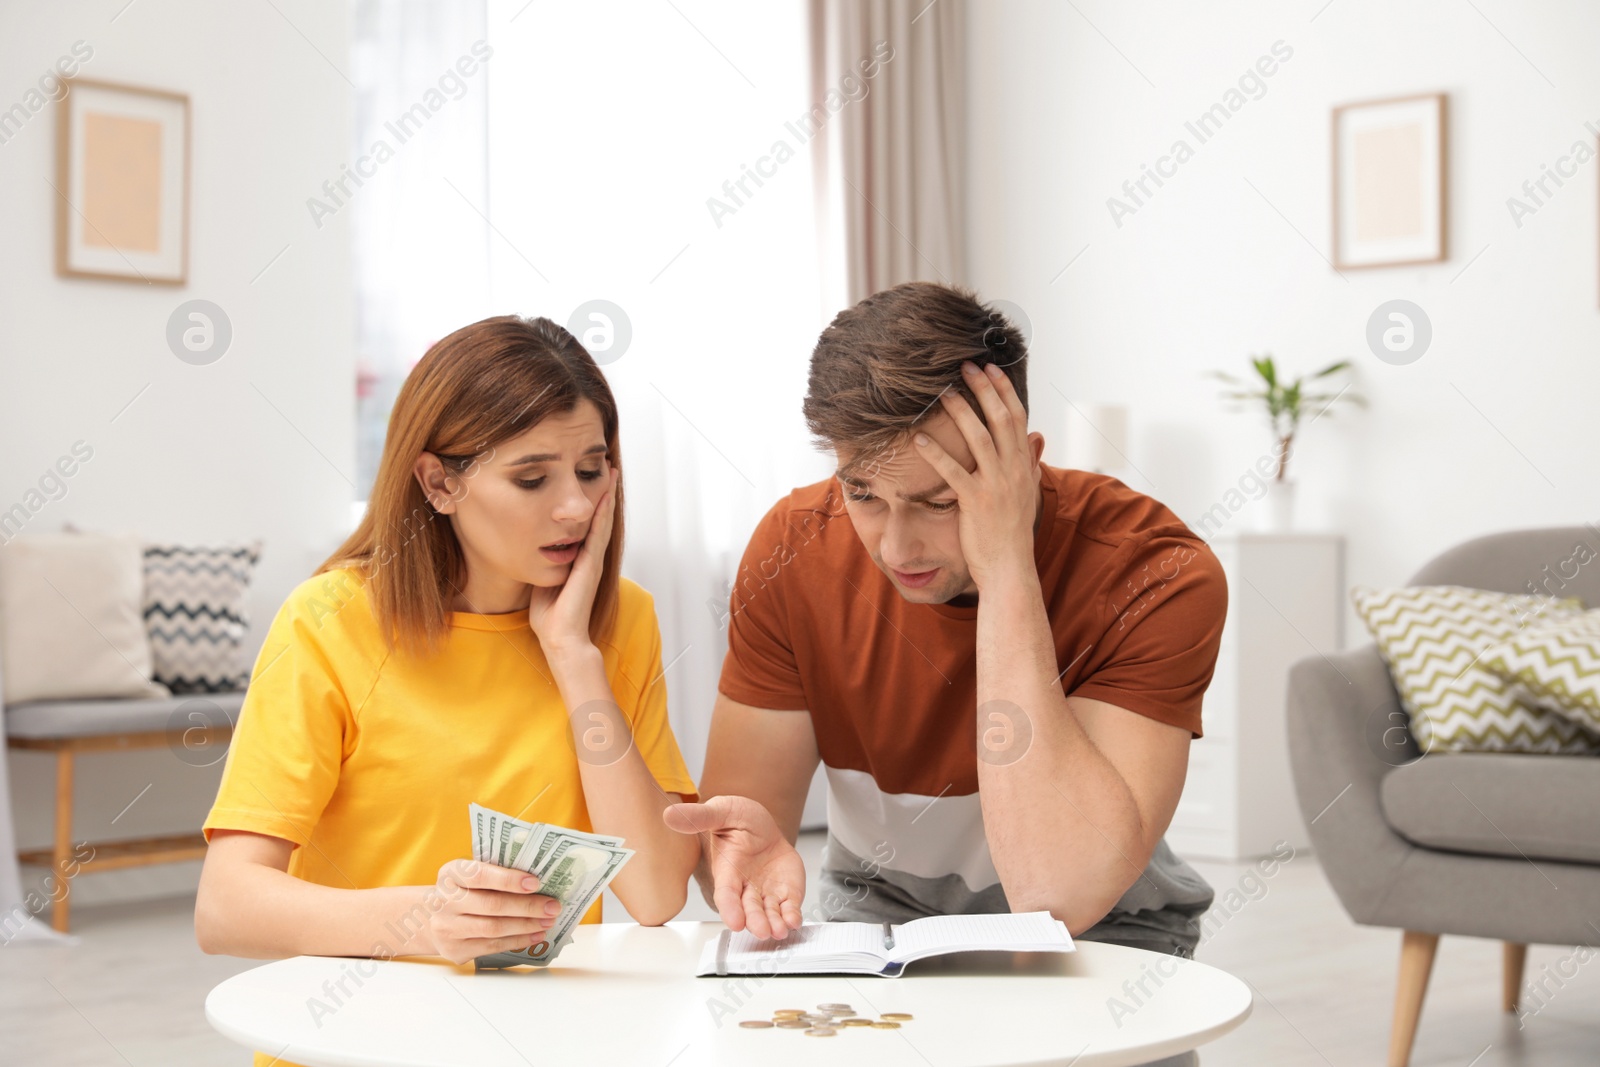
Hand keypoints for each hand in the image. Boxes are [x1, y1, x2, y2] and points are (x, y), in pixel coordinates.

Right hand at [427, 859, 562, 964]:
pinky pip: (492, 946)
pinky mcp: (455, 950)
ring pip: (494, 928)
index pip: (479, 875)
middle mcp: (444, 901)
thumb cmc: (463, 891)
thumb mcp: (469, 875)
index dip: (508, 879)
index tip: (535, 882)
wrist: (431, 917)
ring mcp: (447, 928)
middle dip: (527, 906)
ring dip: (526, 925)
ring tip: (548, 920)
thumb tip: (539, 881)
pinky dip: (518, 940)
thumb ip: (495, 873)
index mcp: (450, 874)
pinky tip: (536, 934)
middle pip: (491, 905)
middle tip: (552, 905)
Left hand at [527, 465, 617, 656]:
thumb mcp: (542, 579)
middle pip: (599, 517)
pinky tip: (604, 497)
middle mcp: (589, 556)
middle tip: (608, 465)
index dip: (590, 501)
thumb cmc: (550, 615)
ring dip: (607, 495)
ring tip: (611, 471)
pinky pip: (597, 535)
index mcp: (578, 559)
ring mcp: (593, 560)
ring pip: (602, 521)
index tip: (590, 478)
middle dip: (603, 491)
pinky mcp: (590, 566)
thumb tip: (528, 544)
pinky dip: (602, 515)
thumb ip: (542, 561)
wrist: (560, 637)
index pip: (587, 524)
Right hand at [661, 795, 804, 939]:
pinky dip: (792, 916)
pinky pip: (789, 908)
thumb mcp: (722, 811)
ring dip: (774, 924)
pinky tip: (794, 920)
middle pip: (748, 910)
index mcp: (727, 871)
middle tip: (762, 930)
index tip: (734, 922)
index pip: (725, 894)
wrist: (763, 825)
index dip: (729, 908)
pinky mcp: (785, 892)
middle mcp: (745, 887)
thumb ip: (701, 816)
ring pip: (769, 914)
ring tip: (780, 930)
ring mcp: (765, 892)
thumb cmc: (738, 820)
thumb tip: (670, 814)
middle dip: (755, 921)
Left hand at [914, 362, 1040, 591]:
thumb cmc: (1011, 532)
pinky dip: (936, 453)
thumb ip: (1029, 463)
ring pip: (980, 439)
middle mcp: (1013, 471)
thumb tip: (1037, 437)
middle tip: (965, 365)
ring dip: (961, 412)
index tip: (990, 367)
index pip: (1017, 418)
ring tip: (941, 392)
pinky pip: (953, 472)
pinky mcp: (976, 502)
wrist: (1010, 568)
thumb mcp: (1026, 493)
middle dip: (984, 389)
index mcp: (1022, 466)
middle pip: (1000, 419)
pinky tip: (919, 438)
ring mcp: (996, 486)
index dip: (1003, 390)